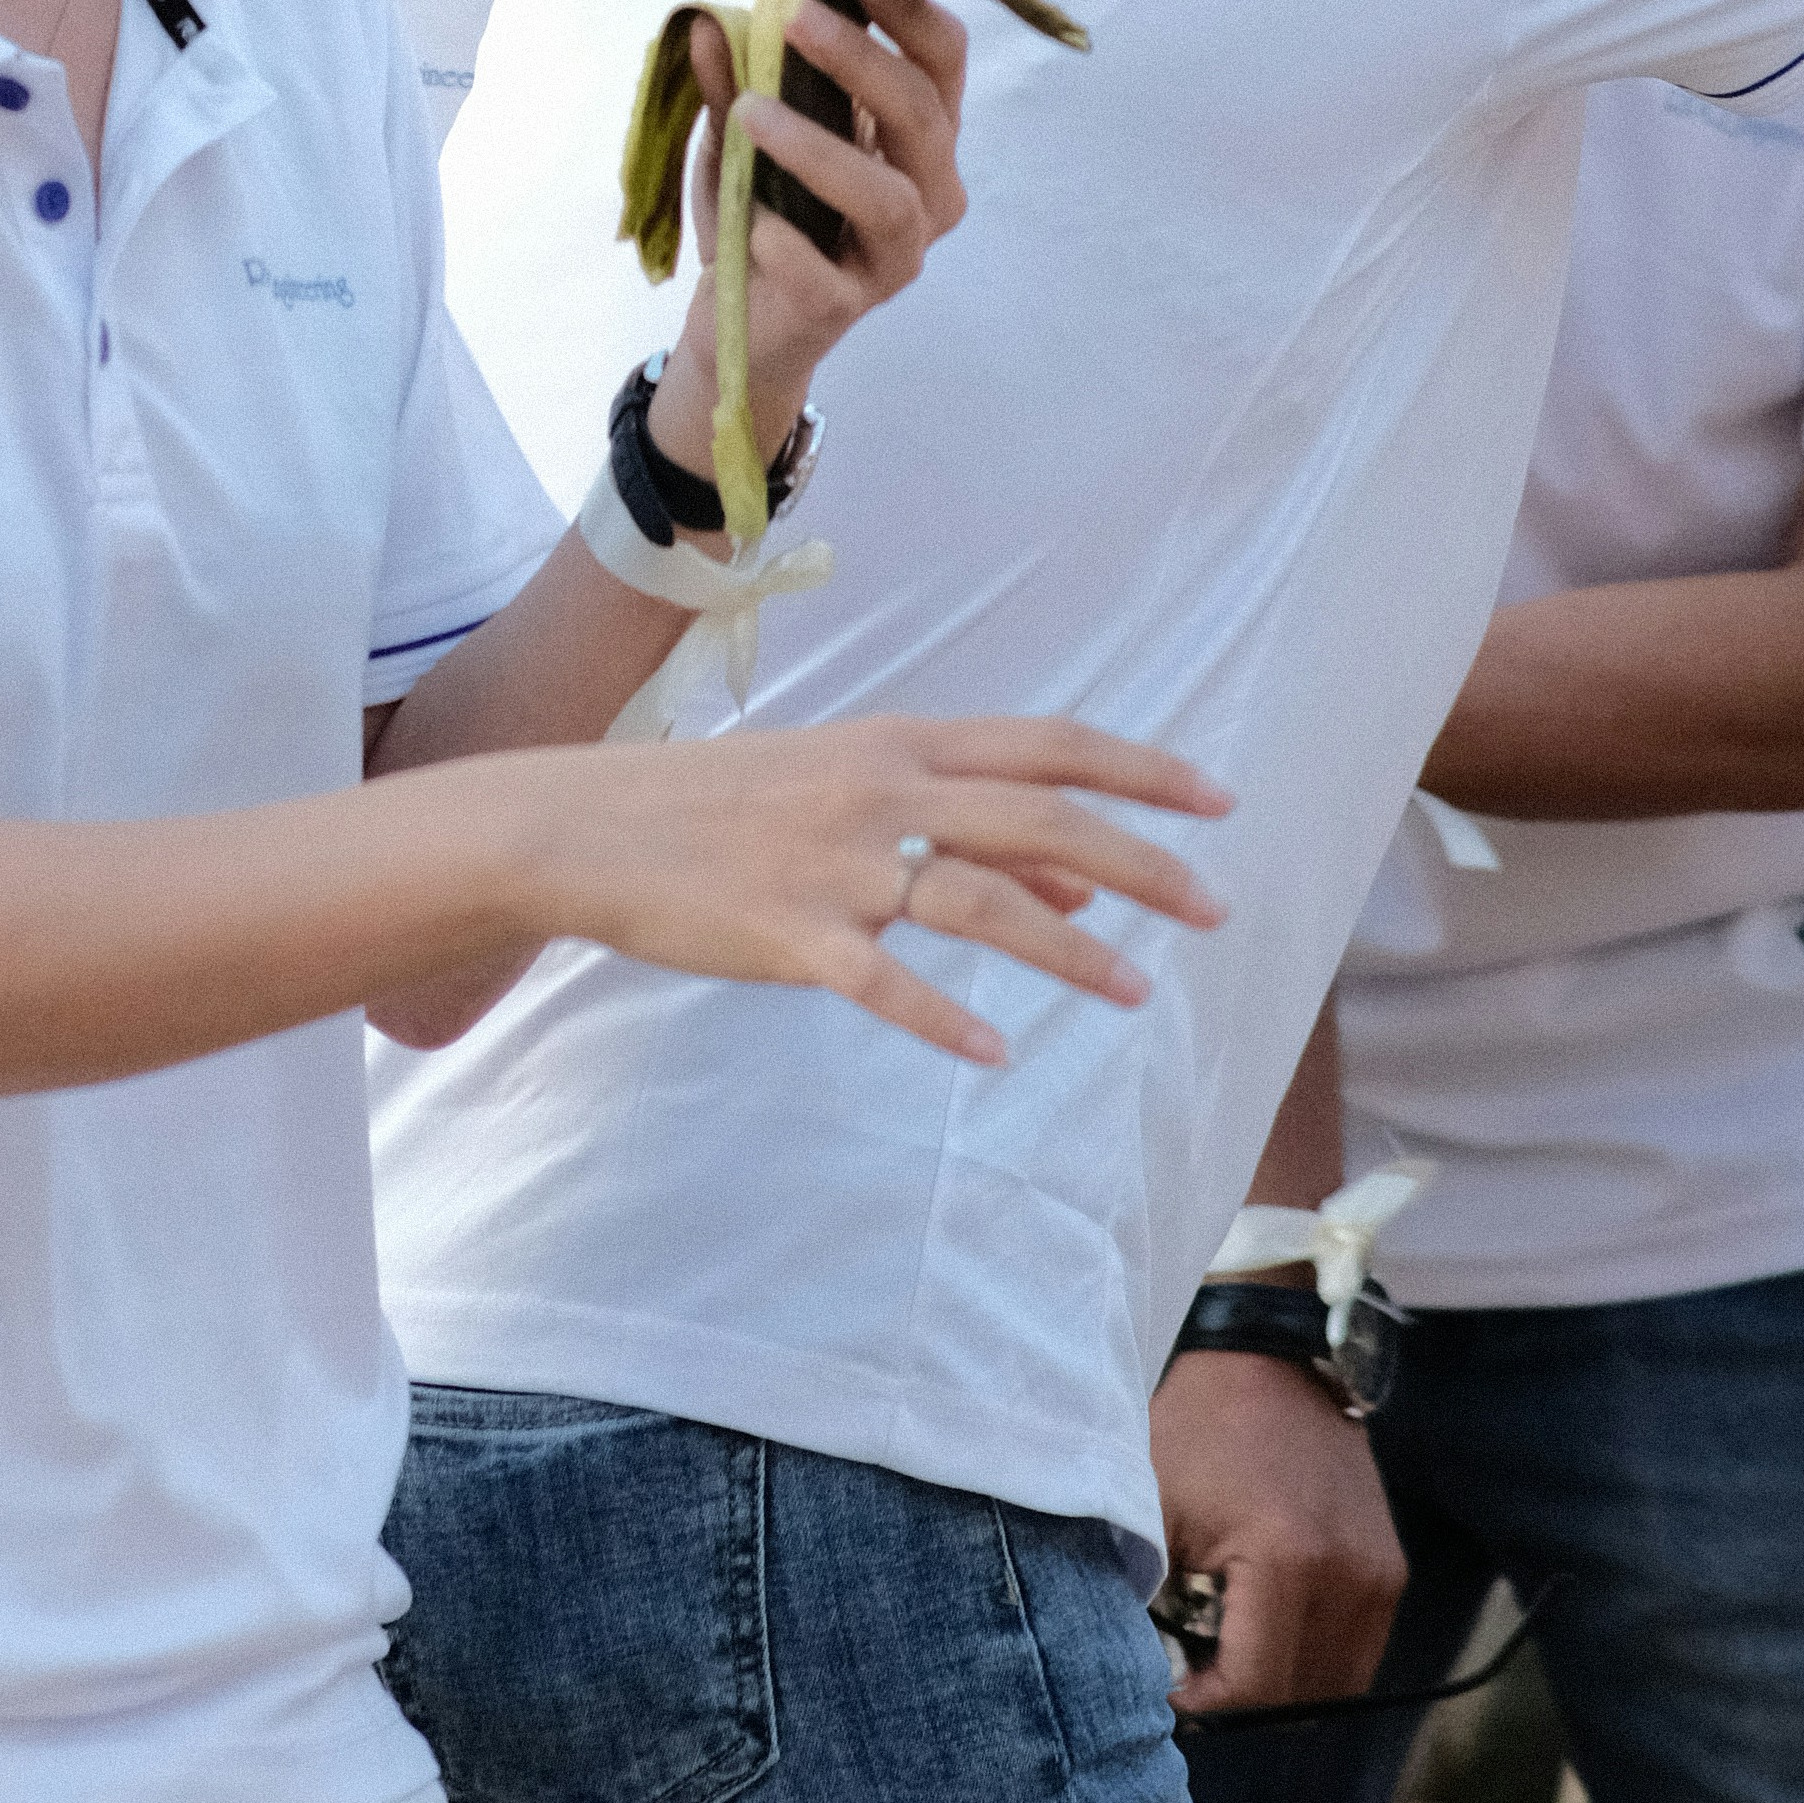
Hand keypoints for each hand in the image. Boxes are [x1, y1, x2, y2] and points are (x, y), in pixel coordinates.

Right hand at [506, 710, 1229, 1067]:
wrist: (586, 828)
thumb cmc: (725, 807)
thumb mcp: (848, 790)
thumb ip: (962, 822)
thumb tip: (1080, 871)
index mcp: (898, 745)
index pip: (1048, 744)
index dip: (1139, 770)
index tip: (1218, 802)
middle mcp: (880, 792)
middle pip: (1039, 819)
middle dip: (1139, 864)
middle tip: (1214, 909)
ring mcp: (836, 864)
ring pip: (980, 903)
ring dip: (1067, 950)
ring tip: (1134, 994)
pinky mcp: (791, 933)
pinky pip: (886, 984)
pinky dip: (945, 1022)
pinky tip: (995, 1058)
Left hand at [646, 0, 968, 493]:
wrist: (738, 318)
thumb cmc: (762, 212)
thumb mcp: (741, 138)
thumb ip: (734, 83)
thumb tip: (707, 22)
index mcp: (917, 138)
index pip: (940, 62)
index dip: (911, 11)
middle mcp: (928, 191)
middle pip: (922, 115)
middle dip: (860, 58)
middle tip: (793, 16)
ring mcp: (897, 254)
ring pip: (887, 197)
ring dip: (818, 149)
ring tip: (749, 114)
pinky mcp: (852, 306)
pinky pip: (826, 273)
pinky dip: (786, 243)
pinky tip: (752, 223)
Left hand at [1150, 1334, 1404, 1713]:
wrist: (1265, 1358)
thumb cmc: (1196, 1428)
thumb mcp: (1154, 1511)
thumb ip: (1153, 1603)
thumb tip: (1156, 1680)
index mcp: (1289, 1562)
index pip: (1258, 1687)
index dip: (1207, 1707)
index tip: (1168, 1693)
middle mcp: (1352, 1576)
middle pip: (1303, 1698)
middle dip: (1244, 1705)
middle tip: (1194, 1679)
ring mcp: (1381, 1574)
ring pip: (1338, 1683)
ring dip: (1284, 1689)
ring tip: (1226, 1657)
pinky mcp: (1391, 1567)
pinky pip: (1357, 1649)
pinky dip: (1314, 1659)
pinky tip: (1264, 1632)